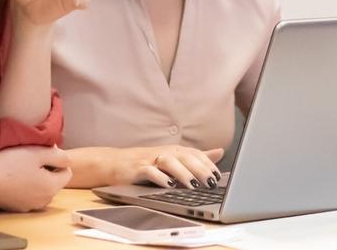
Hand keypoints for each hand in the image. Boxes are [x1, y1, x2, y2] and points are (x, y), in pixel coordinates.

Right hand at [0, 145, 71, 211]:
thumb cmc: (11, 163)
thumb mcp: (38, 153)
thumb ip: (59, 156)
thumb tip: (67, 159)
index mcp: (51, 187)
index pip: (67, 173)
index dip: (58, 160)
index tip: (45, 152)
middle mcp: (43, 201)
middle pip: (55, 182)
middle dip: (48, 169)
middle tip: (33, 157)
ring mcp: (29, 207)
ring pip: (42, 188)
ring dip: (38, 178)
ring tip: (23, 166)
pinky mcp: (17, 208)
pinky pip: (29, 195)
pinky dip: (27, 186)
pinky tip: (15, 177)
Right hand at [108, 145, 223, 189]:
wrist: (116, 162)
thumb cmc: (148, 162)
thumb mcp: (174, 158)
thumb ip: (197, 157)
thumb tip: (220, 152)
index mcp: (175, 150)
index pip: (195, 154)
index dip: (207, 164)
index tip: (218, 176)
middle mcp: (165, 152)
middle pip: (185, 157)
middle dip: (199, 169)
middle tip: (211, 183)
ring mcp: (151, 159)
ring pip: (169, 162)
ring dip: (182, 173)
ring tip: (193, 185)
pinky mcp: (138, 168)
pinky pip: (150, 171)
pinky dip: (160, 177)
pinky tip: (169, 185)